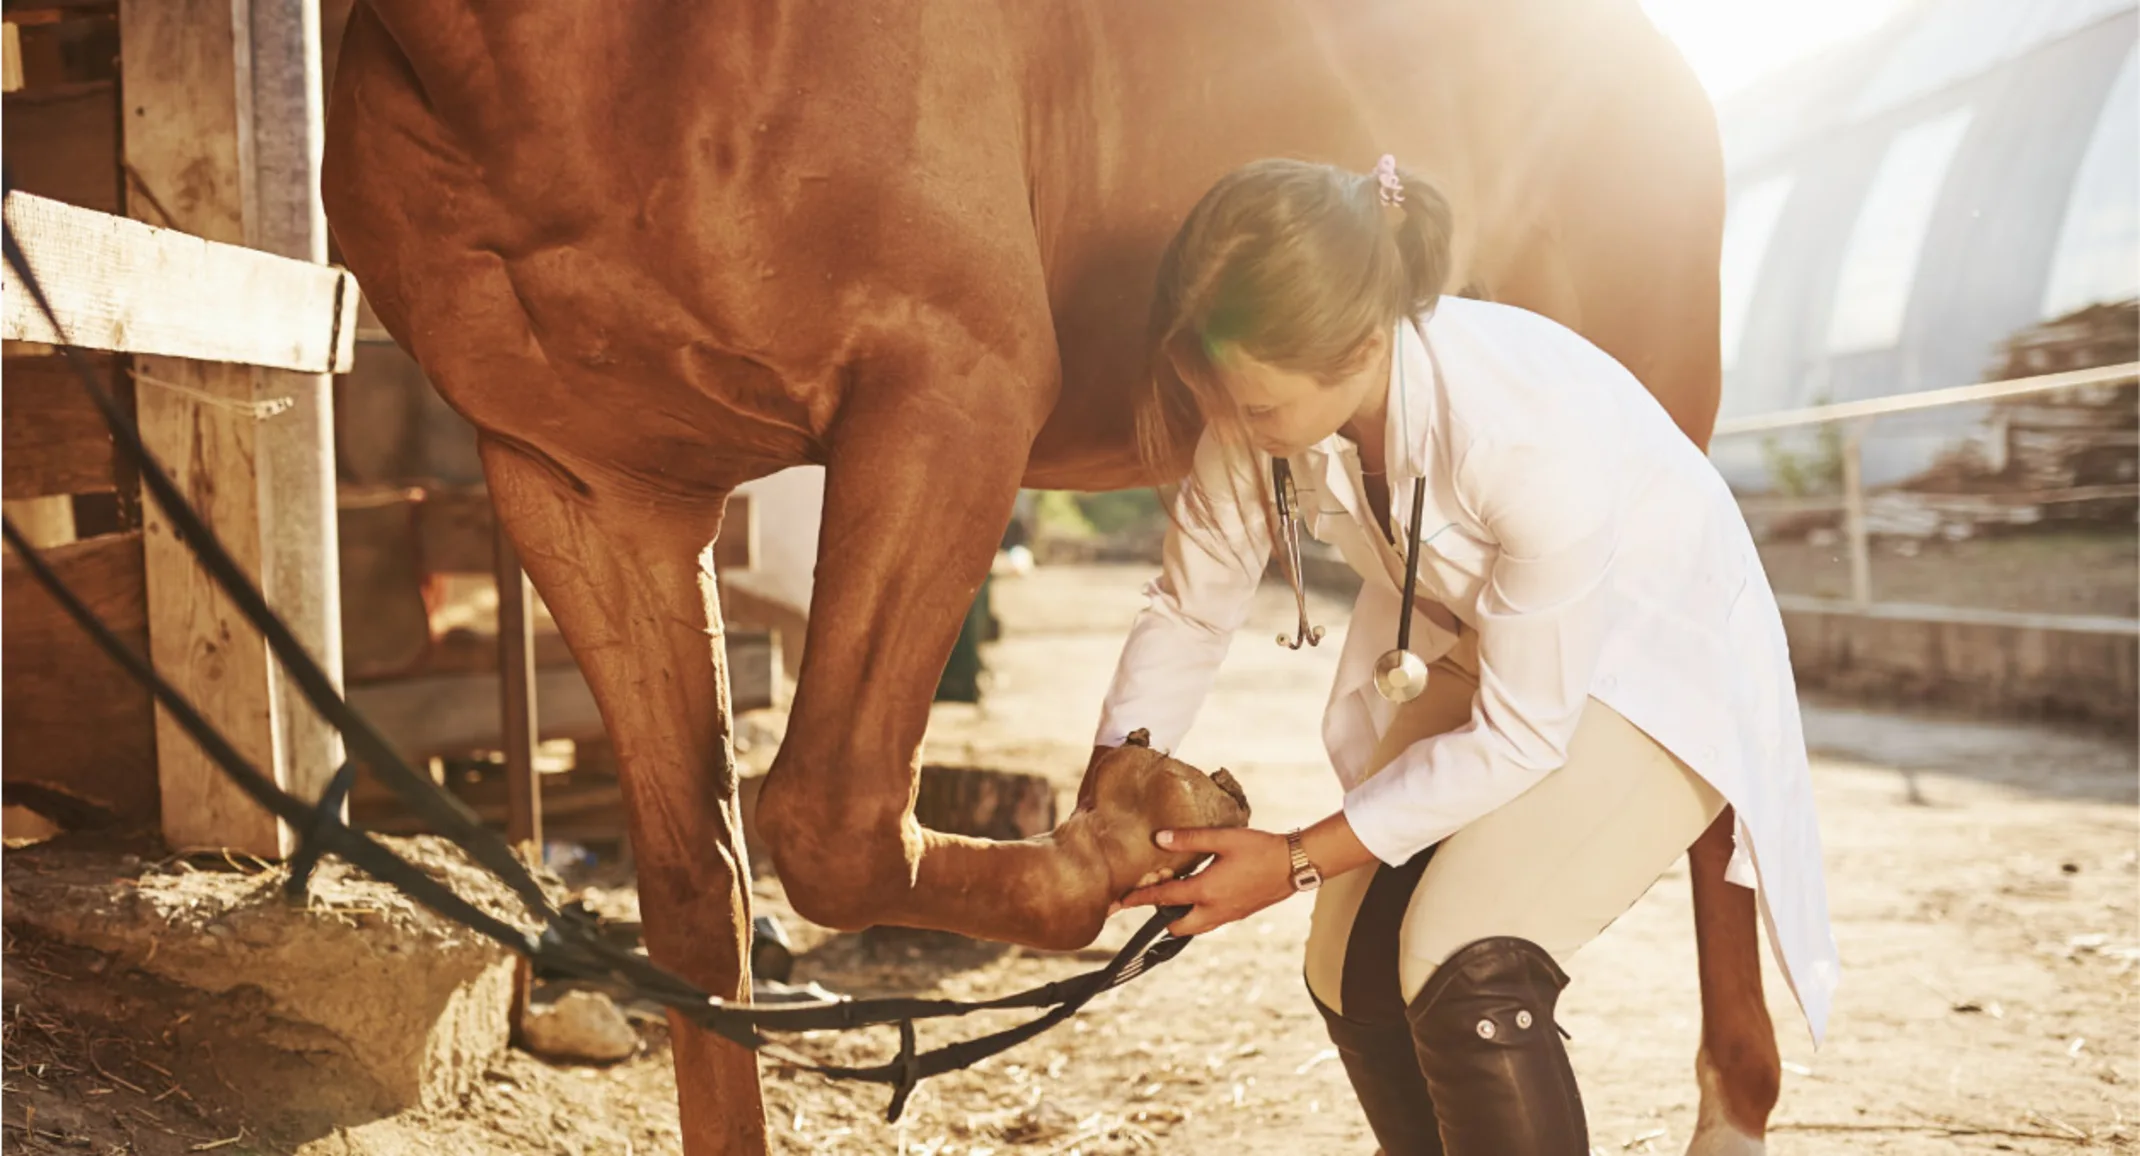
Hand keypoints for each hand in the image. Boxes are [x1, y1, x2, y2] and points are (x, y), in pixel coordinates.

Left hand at [1116, 827, 1294, 936]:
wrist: (1294, 865)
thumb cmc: (1260, 848)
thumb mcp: (1223, 838)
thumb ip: (1189, 839)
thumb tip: (1158, 838)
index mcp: (1206, 890)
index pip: (1163, 898)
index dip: (1138, 899)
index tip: (1118, 903)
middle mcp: (1214, 910)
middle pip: (1176, 925)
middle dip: (1160, 915)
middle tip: (1150, 898)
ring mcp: (1227, 916)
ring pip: (1193, 927)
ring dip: (1179, 916)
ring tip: (1174, 896)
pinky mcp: (1238, 914)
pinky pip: (1209, 922)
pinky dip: (1196, 914)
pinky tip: (1200, 894)